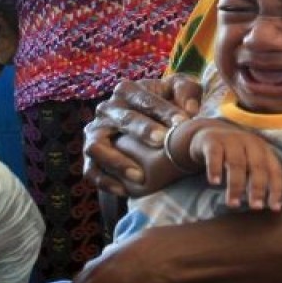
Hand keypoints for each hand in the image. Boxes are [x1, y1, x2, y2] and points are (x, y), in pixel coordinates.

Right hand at [83, 75, 202, 197]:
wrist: (148, 130)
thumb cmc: (166, 109)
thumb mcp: (178, 93)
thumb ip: (187, 91)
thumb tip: (190, 109)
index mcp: (126, 91)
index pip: (143, 99)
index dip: (163, 110)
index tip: (183, 122)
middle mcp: (107, 110)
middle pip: (123, 119)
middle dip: (142, 130)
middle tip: (162, 142)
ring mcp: (95, 134)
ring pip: (97, 147)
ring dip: (117, 161)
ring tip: (140, 176)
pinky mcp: (91, 157)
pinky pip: (91, 171)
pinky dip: (105, 182)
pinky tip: (124, 191)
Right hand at [187, 120, 281, 210]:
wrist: (209, 135)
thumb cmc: (234, 156)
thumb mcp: (249, 163)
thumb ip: (258, 179)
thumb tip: (269, 207)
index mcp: (263, 149)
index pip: (275, 170)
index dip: (276, 189)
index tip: (274, 208)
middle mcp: (250, 142)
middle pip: (257, 166)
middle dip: (257, 189)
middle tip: (256, 207)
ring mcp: (231, 139)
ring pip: (236, 163)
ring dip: (236, 185)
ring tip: (233, 203)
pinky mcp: (212, 140)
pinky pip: (214, 155)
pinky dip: (215, 169)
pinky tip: (214, 183)